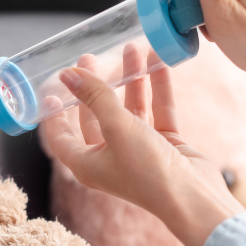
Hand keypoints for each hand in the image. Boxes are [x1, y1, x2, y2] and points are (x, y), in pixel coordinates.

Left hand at [43, 53, 244, 245]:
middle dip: (94, 86)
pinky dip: (157, 89)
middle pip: (95, 116)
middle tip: (90, 57)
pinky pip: (157, 111)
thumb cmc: (147, 170)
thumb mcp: (116, 127)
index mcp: (87, 164)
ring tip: (131, 48)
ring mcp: (137, 150)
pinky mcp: (163, 145)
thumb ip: (95, 96)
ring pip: (129, 109)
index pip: (62, 138)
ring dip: (130, 79)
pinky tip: (157, 62)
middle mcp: (109, 158)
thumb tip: (69, 74)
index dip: (54, 116)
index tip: (52, 91)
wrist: (193, 197)